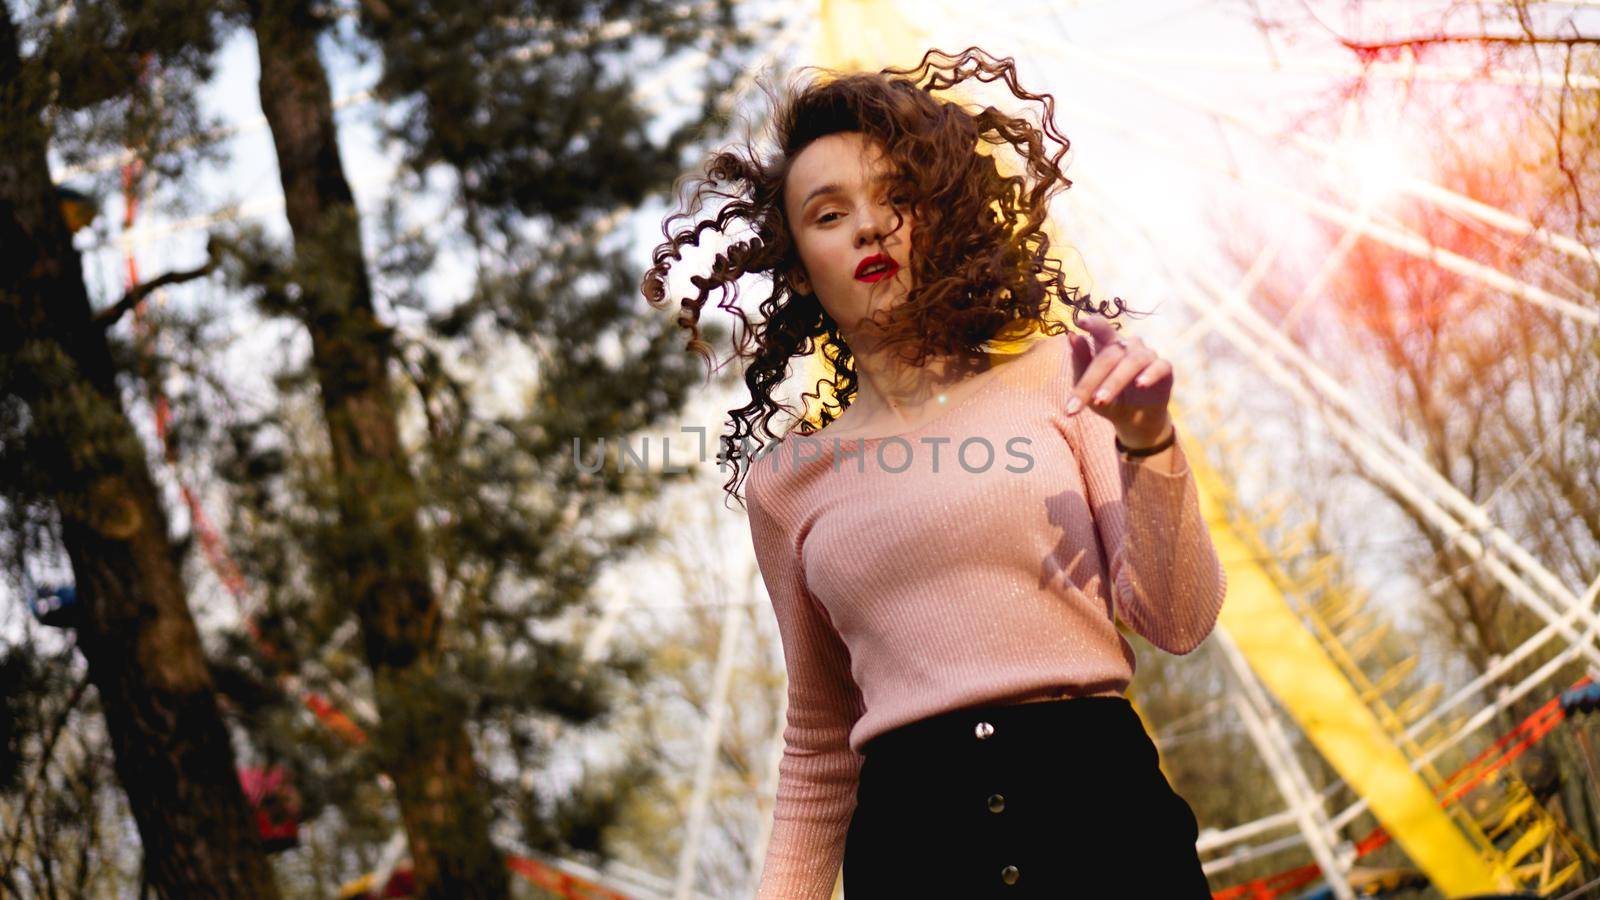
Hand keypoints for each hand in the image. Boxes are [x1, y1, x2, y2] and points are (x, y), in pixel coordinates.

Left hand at [1063, 314, 1173, 448]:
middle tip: (1087, 401)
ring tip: (1101, 400)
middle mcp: (1128, 345)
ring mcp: (1147, 355)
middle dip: (1094, 380)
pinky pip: (1159, 367)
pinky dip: (1149, 375)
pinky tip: (1140, 384)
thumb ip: (1080, 362)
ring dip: (1115, 382)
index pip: (1101, 328)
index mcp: (1107, 344)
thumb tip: (1072, 336)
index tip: (1080, 322)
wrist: (1133, 421)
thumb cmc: (1107, 399)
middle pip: (1109, 355)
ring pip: (1132, 362)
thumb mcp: (1088, 387)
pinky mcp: (1164, 368)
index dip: (1093, 324)